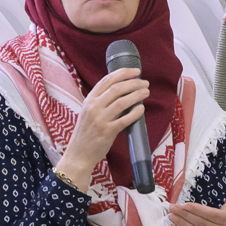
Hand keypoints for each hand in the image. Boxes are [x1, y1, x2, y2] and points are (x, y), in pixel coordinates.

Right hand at [56, 67, 149, 190]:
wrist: (78, 154)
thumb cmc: (86, 133)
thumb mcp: (88, 112)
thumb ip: (101, 101)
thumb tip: (122, 91)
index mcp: (89, 100)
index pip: (107, 80)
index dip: (123, 73)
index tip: (136, 72)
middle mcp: (93, 107)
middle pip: (117, 88)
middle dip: (134, 83)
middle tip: (145, 83)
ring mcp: (100, 119)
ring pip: (122, 101)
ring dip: (137, 94)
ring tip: (146, 92)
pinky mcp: (107, 132)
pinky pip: (125, 119)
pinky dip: (135, 112)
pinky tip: (142, 109)